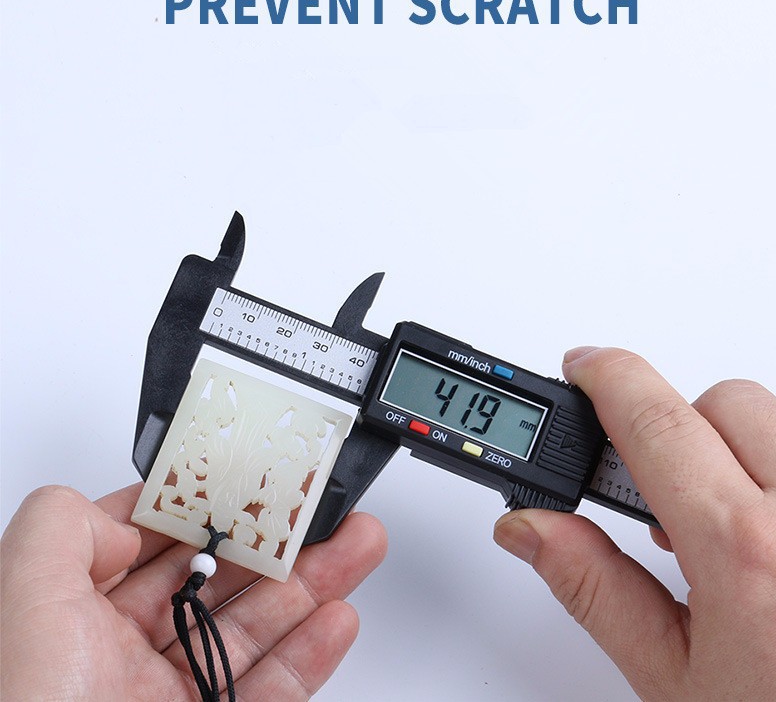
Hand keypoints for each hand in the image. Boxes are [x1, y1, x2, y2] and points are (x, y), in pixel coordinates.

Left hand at [1, 483, 386, 699]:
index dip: (209, 505)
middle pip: (222, 578)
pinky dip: (310, 655)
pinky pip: (272, 691)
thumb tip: (127, 519)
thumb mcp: (23, 601)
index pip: (156, 541)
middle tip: (324, 509)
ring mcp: (171, 698)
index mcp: (76, 615)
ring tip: (357, 546)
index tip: (255, 478)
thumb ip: (62, 528)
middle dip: (280, 539)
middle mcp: (124, 654)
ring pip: (256, 629)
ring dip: (313, 585)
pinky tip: (337, 619)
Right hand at [494, 347, 775, 700]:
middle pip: (727, 403)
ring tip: (742, 537)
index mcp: (749, 553)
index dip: (606, 377)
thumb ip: (593, 589)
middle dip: (680, 429)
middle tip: (666, 493)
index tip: (585, 368)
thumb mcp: (677, 686)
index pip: (653, 417)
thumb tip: (531, 529)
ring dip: (748, 459)